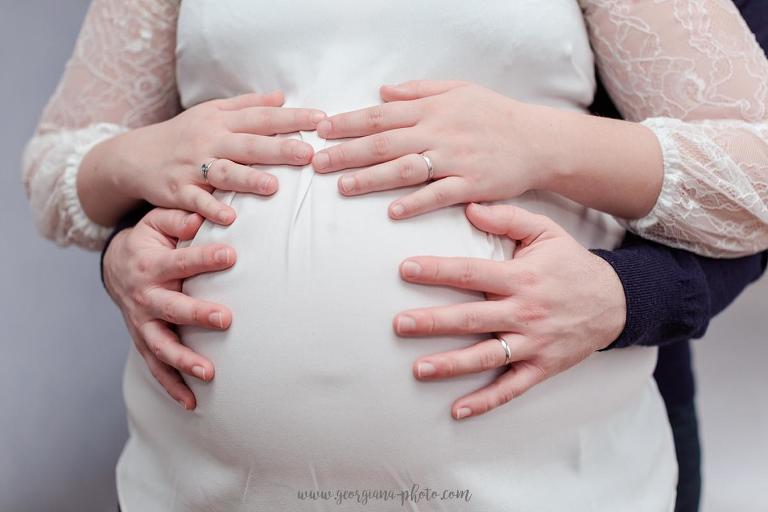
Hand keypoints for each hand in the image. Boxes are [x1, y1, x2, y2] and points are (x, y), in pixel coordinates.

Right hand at [80, 91, 326, 225]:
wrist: (134, 156)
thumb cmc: (183, 134)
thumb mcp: (212, 113)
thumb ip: (248, 106)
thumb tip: (282, 97)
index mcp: (222, 121)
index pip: (263, 117)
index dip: (293, 118)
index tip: (322, 120)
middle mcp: (209, 141)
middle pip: (249, 144)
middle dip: (279, 148)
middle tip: (308, 154)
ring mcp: (193, 166)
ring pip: (224, 172)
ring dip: (248, 180)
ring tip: (273, 187)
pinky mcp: (178, 190)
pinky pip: (197, 201)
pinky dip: (211, 209)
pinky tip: (230, 218)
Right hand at [104, 208, 235, 409]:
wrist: (117, 266)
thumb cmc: (150, 242)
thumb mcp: (158, 222)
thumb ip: (178, 219)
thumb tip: (201, 216)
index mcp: (151, 265)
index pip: (181, 262)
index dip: (205, 258)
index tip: (232, 255)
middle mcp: (145, 297)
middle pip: (172, 308)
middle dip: (197, 315)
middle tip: (225, 319)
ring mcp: (142, 324)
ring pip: (161, 346)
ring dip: (184, 361)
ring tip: (209, 373)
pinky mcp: (144, 341)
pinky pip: (157, 368)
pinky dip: (172, 387)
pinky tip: (192, 403)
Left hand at [311, 80, 560, 218]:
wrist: (537, 140)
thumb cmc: (494, 114)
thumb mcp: (458, 90)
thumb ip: (417, 91)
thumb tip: (381, 91)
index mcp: (432, 110)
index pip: (381, 115)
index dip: (349, 123)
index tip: (321, 131)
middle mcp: (439, 132)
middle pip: (385, 143)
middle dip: (347, 153)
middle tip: (317, 163)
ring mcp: (455, 160)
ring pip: (405, 169)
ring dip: (372, 178)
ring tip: (343, 187)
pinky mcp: (471, 185)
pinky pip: (439, 195)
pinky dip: (415, 203)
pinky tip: (392, 212)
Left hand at [393, 203, 626, 419]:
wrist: (615, 302)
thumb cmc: (571, 265)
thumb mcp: (546, 232)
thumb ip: (508, 218)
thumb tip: (469, 207)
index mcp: (520, 278)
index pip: (471, 273)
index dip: (437, 271)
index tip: (406, 269)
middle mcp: (524, 312)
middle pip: (472, 319)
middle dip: (433, 322)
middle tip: (400, 325)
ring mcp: (533, 343)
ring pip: (487, 357)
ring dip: (451, 364)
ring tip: (418, 369)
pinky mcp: (541, 367)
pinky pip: (511, 388)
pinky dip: (485, 401)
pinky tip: (457, 410)